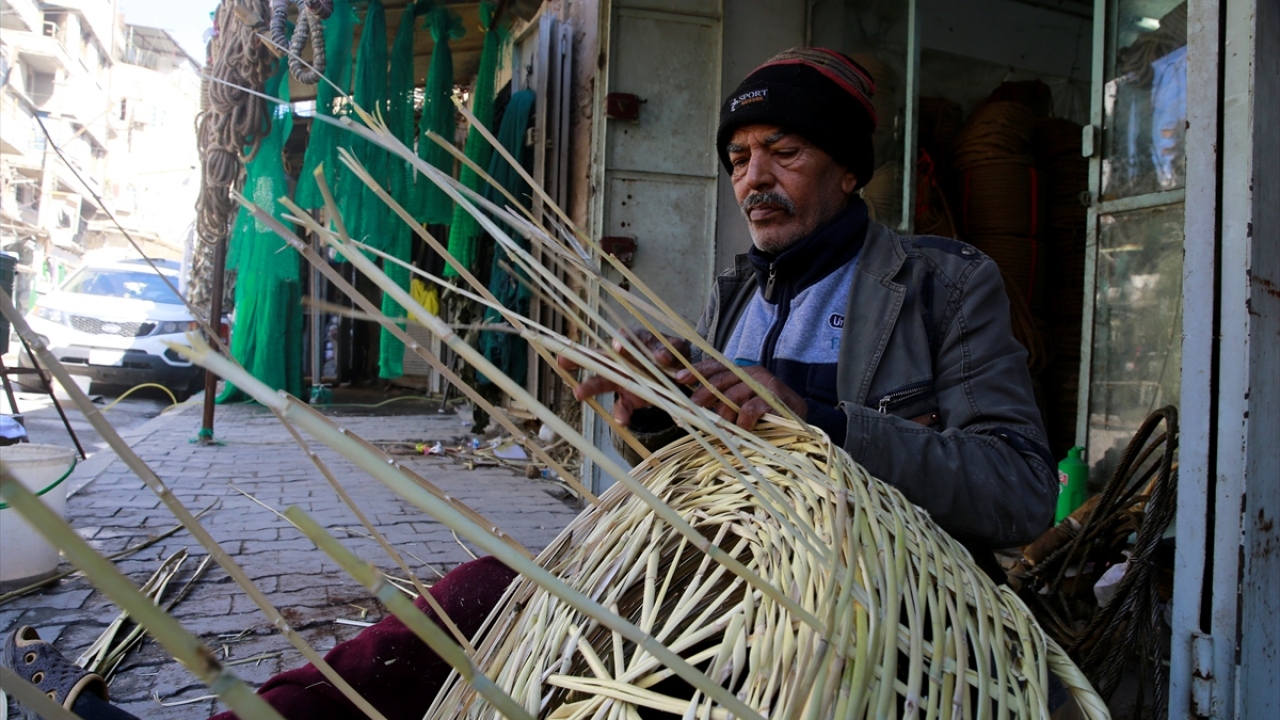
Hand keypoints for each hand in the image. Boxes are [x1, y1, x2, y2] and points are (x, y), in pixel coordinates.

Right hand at [556, 330, 690, 425]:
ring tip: (578, 393)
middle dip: (583, 359)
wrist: (681, 378)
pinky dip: (622, 413)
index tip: (616, 347)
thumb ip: (670, 352)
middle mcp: (625, 359)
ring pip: (602, 380)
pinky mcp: (629, 398)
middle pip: (601, 358)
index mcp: (637, 342)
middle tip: (563, 363)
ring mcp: (624, 378)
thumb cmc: (673, 358)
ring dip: (590, 386)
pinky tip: (622, 420)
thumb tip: (662, 358)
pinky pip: (622, 406)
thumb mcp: (676, 351)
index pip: (625, 338)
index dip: (620, 341)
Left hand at [675, 361, 806, 429]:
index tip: (678, 378)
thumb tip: (695, 408)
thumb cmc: (766, 416)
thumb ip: (722, 402)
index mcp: (741, 372)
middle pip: (721, 380)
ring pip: (734, 395)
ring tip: (721, 427)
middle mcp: (752, 373)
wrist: (800, 422)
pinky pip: (751, 409)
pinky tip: (742, 429)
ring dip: (725, 414)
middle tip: (693, 408)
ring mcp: (765, 384)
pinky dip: (743, 421)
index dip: (696, 371)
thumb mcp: (740, 406)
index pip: (715, 367)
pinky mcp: (776, 398)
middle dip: (703, 394)